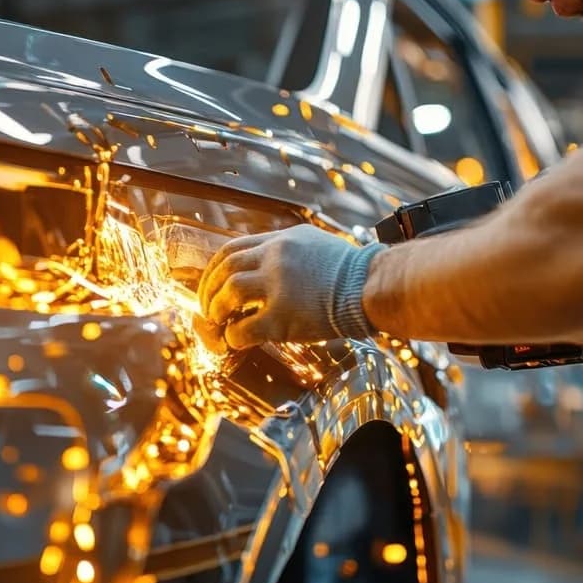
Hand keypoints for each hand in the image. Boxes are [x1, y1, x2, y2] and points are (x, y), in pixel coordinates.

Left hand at [196, 224, 385, 350]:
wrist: (374, 286)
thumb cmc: (351, 272)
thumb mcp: (315, 244)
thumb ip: (287, 249)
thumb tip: (264, 263)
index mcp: (281, 240)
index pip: (231, 250)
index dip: (214, 270)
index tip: (212, 285)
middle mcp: (275, 257)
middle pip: (224, 269)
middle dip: (209, 291)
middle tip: (209, 309)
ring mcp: (278, 285)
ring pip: (228, 294)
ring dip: (216, 310)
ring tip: (218, 323)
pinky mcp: (283, 317)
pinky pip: (243, 329)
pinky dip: (233, 338)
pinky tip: (236, 342)